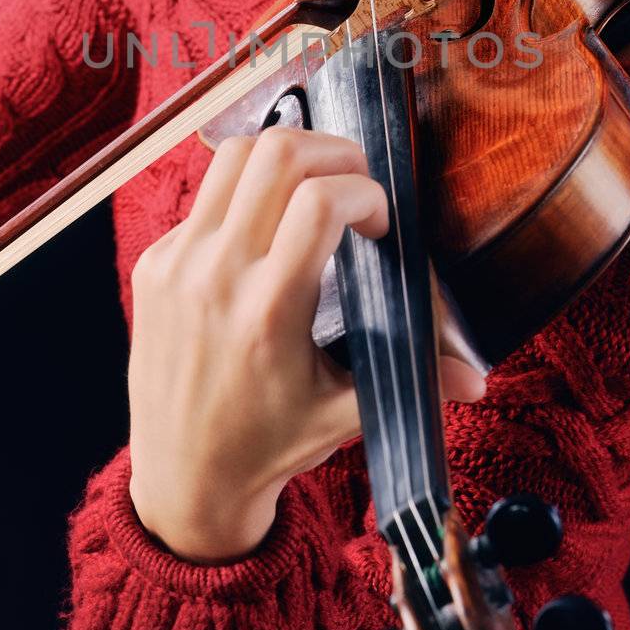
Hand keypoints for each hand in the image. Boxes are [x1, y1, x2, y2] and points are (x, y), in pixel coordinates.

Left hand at [126, 126, 486, 561]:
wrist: (181, 478)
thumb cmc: (266, 445)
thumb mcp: (342, 417)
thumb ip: (414, 385)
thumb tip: (478, 380)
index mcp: (268, 311)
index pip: (321, 201)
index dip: (366, 194)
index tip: (380, 224)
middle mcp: (216, 276)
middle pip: (277, 154)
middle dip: (333, 152)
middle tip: (355, 183)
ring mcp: (177, 263)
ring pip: (234, 156)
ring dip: (286, 155)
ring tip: (315, 185)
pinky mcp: (152, 263)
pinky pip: (204, 197)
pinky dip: (245, 194)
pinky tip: (268, 230)